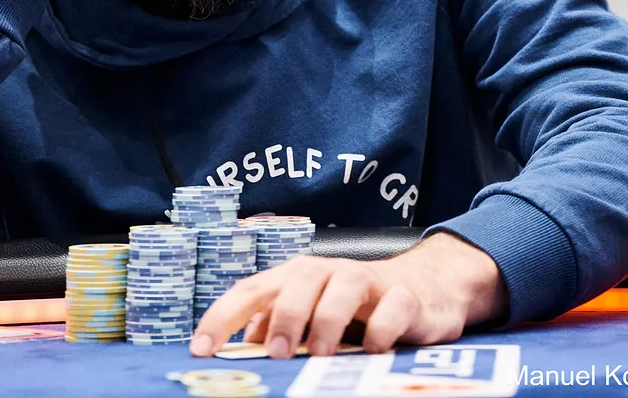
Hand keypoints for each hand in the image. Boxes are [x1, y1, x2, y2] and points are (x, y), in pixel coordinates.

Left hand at [191, 233, 503, 358]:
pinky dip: (381, 330)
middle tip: (277, 353)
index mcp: (297, 277)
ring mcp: (369, 281)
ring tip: (321, 355)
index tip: (201, 348)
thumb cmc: (357, 306)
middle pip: (298, 279)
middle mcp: (329, 272)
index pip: (252, 289)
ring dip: (328, 321)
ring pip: (344, 286)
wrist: (425, 287)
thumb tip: (241, 346)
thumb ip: (277, 326)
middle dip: (284, 315)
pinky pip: (393, 307)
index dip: (223, 317)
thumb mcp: (311, 315)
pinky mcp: (405, 297)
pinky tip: (374, 350)